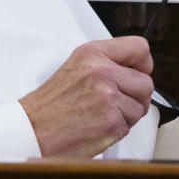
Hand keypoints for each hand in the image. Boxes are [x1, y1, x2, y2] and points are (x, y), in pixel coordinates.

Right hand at [19, 36, 153, 156]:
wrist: (32, 129)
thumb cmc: (51, 103)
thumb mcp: (76, 67)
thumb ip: (106, 63)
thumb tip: (136, 69)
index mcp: (93, 53)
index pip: (140, 48)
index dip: (143, 64)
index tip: (137, 73)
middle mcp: (102, 71)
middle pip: (146, 82)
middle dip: (135, 97)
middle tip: (114, 102)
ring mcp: (108, 96)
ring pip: (141, 107)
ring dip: (127, 115)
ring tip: (101, 115)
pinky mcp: (111, 121)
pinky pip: (130, 126)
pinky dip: (118, 130)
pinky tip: (97, 126)